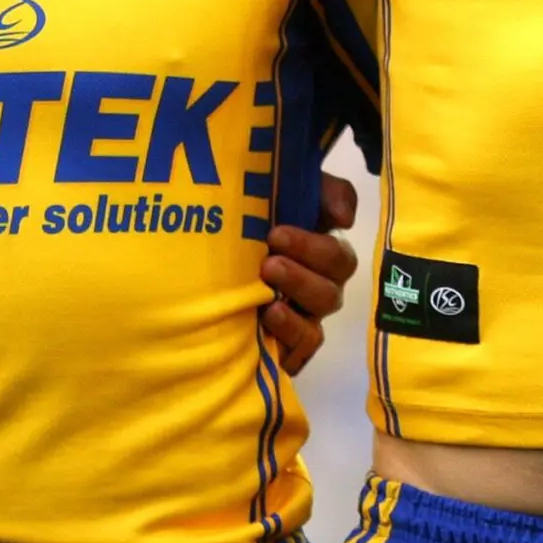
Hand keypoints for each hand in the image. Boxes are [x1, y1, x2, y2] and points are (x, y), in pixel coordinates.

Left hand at [260, 173, 360, 375]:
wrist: (198, 281)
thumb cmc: (247, 234)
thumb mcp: (280, 199)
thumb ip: (321, 194)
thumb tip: (344, 218)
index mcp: (320, 255)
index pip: (337, 252)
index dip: (314, 244)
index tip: (276, 234)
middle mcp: (320, 286)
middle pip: (335, 281)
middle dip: (304, 268)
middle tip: (268, 261)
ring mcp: (306, 318)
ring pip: (323, 308)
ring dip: (298, 291)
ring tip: (266, 283)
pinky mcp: (291, 347)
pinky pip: (306, 344)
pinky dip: (293, 330)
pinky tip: (270, 316)